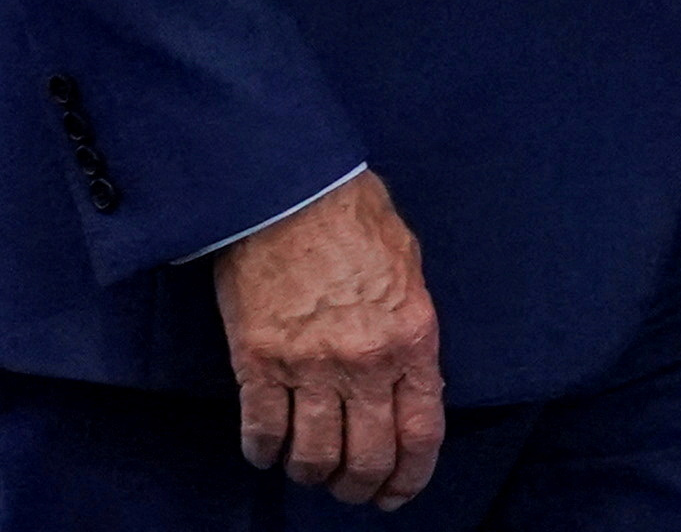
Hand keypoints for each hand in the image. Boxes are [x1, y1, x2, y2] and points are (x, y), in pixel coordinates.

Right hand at [215, 169, 443, 508]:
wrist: (287, 186)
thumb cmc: (351, 213)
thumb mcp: (408, 264)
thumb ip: (410, 325)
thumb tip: (410, 371)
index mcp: (411, 337)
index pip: (421, 433)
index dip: (410, 477)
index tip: (397, 493)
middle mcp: (365, 361)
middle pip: (368, 458)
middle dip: (360, 487)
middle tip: (352, 489)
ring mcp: (310, 365)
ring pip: (315, 457)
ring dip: (313, 474)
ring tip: (310, 469)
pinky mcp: (260, 361)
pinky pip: (263, 431)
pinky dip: (264, 452)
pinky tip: (267, 450)